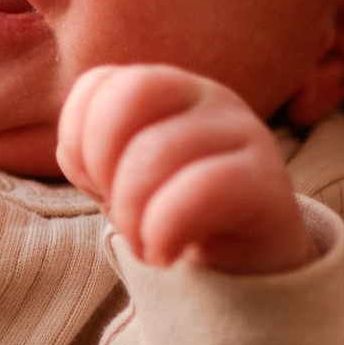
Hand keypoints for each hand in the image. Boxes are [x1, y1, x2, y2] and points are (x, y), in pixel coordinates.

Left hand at [58, 65, 314, 272]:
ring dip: (130, 214)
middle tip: (114, 212)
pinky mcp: (267, 180)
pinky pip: (203, 189)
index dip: (77, 139)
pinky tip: (165, 254)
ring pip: (157, 150)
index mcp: (167, 88)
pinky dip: (164, 230)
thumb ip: (93, 155)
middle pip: (128, 95)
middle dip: (102, 164)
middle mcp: (208, 96)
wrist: (251, 260)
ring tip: (142, 246)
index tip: (95, 185)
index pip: (98, 84)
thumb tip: (81, 159)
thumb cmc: (178, 211)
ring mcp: (243, 132)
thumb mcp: (125, 179)